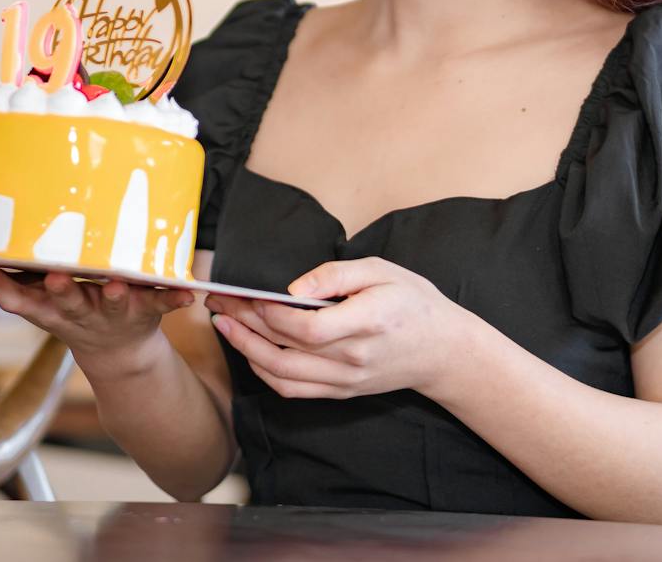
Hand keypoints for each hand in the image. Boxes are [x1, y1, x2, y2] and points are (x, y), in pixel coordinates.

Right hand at [0, 264, 193, 371]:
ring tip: (114, 285)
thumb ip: (9, 285)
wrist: (120, 353)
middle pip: (66, 302)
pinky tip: (190, 294)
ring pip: (112, 304)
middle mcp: (79, 312)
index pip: (18, 298)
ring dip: (112, 296)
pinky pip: (163, 305)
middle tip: (56, 276)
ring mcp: (113, 313)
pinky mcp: (145, 312)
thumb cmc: (75, 311)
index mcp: (50, 307)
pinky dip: (175, 299)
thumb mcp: (39, 305)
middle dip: (60, 290)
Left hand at [205, 257, 476, 400]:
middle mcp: (353, 359)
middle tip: (219, 302)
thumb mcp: (383, 270)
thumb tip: (293, 286)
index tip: (246, 293)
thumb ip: (336, 274)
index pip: (305, 328)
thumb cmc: (413, 302)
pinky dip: (265, 372)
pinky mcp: (341, 392)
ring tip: (224, 325)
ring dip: (246, 351)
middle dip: (244, 325)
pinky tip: (249, 350)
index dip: (269, 313)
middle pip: (285, 350)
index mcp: (366, 323)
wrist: (443, 350)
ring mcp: (346, 381)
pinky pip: (293, 390)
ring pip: (282, 376)